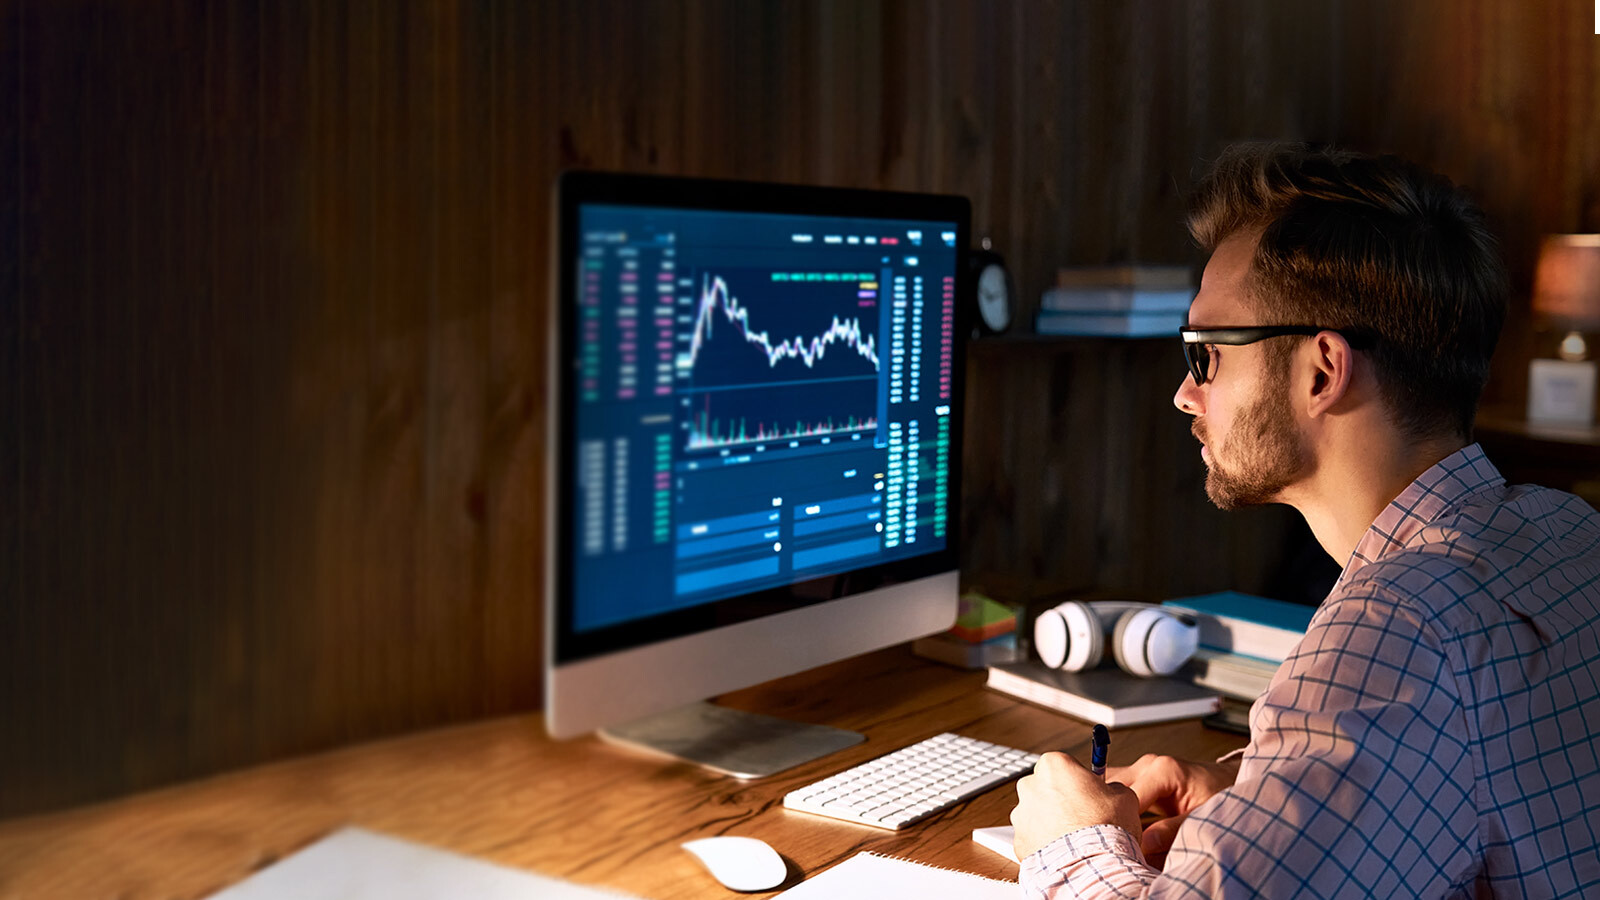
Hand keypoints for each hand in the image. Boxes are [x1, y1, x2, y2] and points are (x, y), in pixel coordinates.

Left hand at [1010, 752, 1140, 859]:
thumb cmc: (1107, 828)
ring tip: (1076, 840)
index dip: (1080, 781)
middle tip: (1083, 817)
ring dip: (1051, 824)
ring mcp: (1021, 816)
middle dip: (1060, 801)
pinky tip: (1066, 853)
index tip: (1090, 794)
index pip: (1064, 766)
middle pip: (1045, 788)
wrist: (1094, 865)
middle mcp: (1030, 786)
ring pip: (1037, 816)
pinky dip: (1046, 846)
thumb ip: (1112, 788)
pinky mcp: (1019, 842)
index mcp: (1053, 766)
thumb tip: (1111, 792)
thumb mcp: (1123, 796)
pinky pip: (1033, 840)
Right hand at [1105, 753, 1236, 860]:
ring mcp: (1141, 769)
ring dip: (1109, 811)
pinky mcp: (1139, 778)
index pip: (1126, 798)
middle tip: (1114, 842)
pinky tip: (1115, 825)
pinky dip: (1112, 807)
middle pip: (1111, 790)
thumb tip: (1145, 844)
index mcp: (1163, 769)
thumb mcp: (1203, 816)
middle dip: (1110, 816)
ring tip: (1113, 835)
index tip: (1123, 846)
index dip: (1122, 824)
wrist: (1230, 781)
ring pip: (1108, 789)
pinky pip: (1115, 790)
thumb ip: (1174, 829)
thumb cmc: (1222, 793)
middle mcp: (1148, 765)